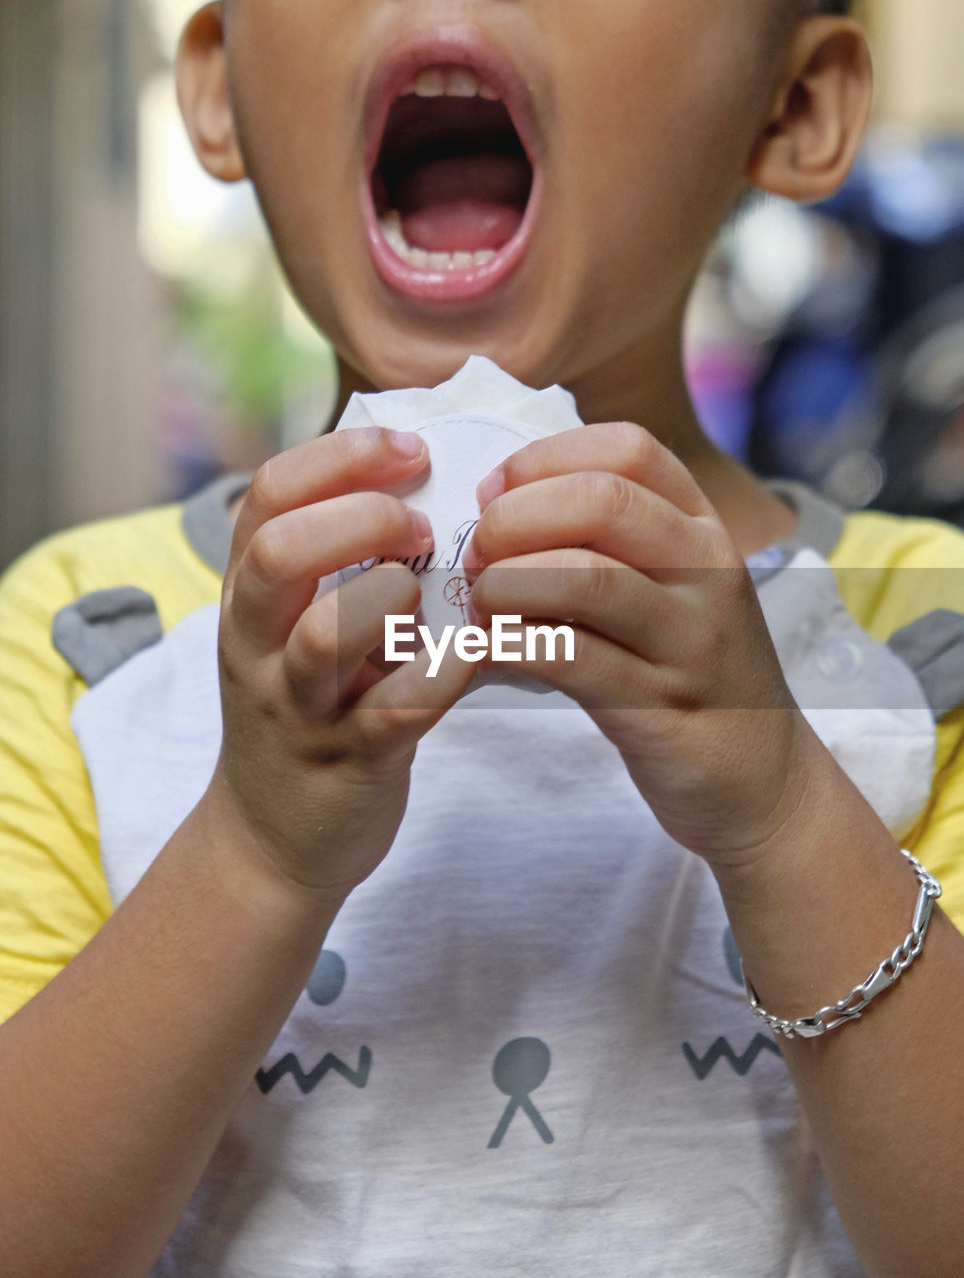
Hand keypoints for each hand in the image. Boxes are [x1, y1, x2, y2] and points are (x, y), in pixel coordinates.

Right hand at [207, 427, 475, 903]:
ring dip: (395, 595)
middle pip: (280, 550)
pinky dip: (446, 673)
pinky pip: (397, 708)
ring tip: (432, 595)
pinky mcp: (350, 760)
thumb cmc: (308, 711)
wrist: (271, 841)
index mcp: (249, 598)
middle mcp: (259, 645)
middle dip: (361, 517)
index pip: (270, 495)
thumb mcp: (292, 630)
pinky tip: (477, 653)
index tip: (408, 448)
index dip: (341, 456)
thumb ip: (335, 564)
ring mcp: (300, 707)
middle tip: (422, 524)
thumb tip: (419, 481)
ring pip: (328, 633)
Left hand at [466, 422, 817, 869]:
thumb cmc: (692, 673)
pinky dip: (513, 644)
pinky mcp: (660, 710)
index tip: (494, 492)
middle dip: (516, 517)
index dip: (543, 459)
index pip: (628, 449)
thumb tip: (499, 504)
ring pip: (586, 579)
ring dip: (508, 584)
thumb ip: (611, 542)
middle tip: (478, 553)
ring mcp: (690, 642)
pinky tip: (490, 649)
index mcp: (705, 529)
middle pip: (602, 501)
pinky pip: (573, 659)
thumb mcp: (674, 590)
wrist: (763, 782)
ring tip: (482, 605)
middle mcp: (708, 573)